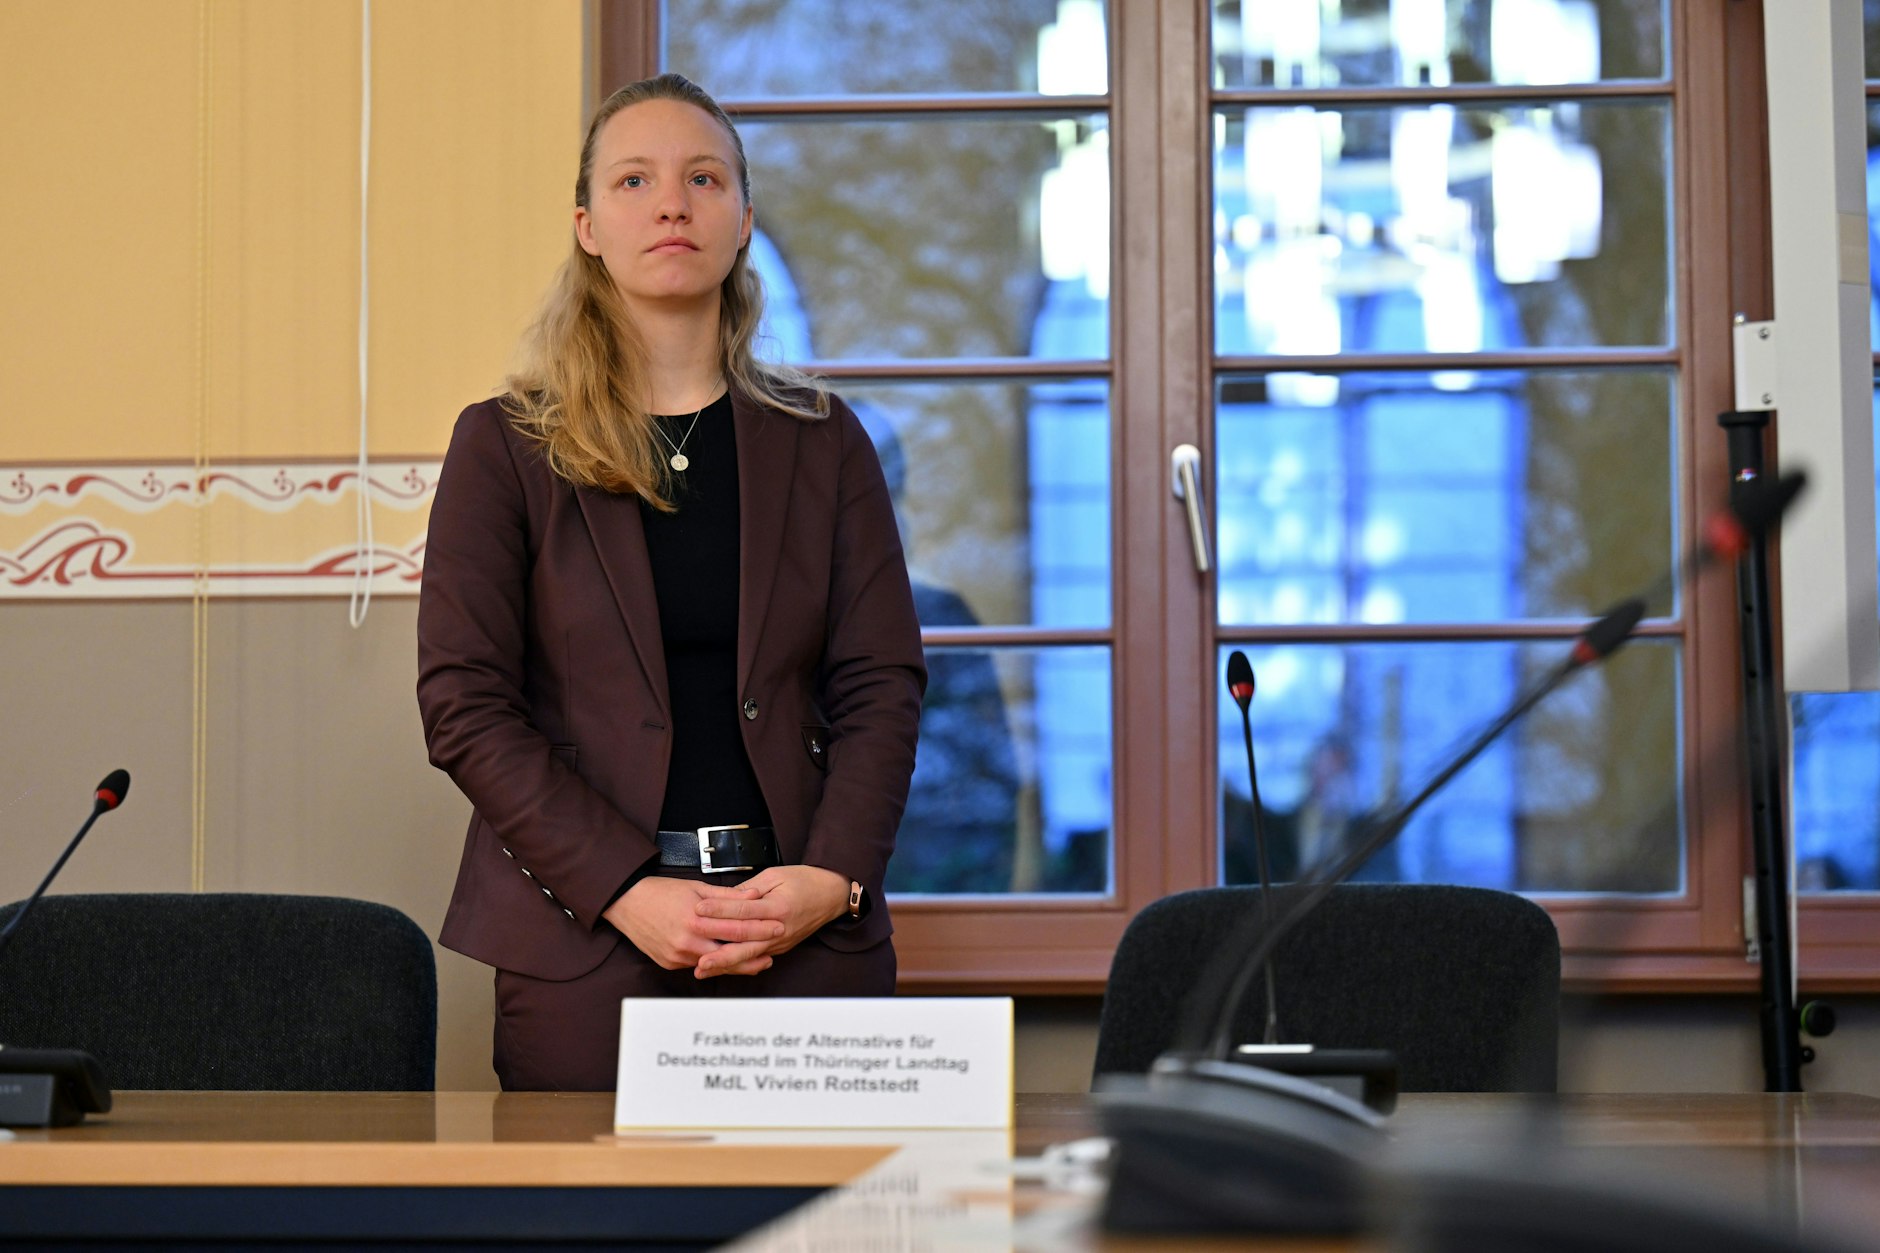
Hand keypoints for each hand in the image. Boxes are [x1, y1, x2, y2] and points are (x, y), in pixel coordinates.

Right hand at [603, 876, 779, 972]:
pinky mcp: (669, 963)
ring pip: (714, 965)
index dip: (760, 929)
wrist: (626, 902)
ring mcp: (677, 956)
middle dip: (752, 956)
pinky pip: (697, 966)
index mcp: (696, 920)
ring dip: (735, 963)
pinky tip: (727, 961)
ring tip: (755, 961)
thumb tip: (755, 894)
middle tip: (771, 955)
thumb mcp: (697, 888)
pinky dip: (713, 964)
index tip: (777, 927)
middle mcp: (686, 942)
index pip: (736, 928)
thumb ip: (727, 896)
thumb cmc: (660, 892)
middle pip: (728, 954)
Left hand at [691, 865, 849, 978]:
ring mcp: (780, 942)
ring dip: (724, 963)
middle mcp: (779, 928)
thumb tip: (725, 897)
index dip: (719, 909)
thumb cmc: (806, 882)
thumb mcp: (776, 875)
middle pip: (744, 940)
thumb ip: (749, 888)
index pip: (744, 909)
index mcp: (778, 906)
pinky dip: (738, 965)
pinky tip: (721, 969)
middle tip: (696, 952)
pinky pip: (756, 958)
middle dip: (718, 948)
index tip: (698, 909)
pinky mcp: (780, 948)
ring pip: (748, 955)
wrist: (832, 895)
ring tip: (703, 968)